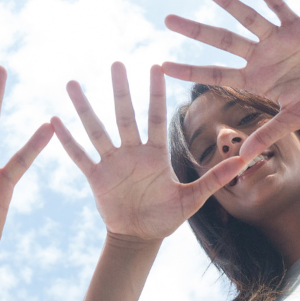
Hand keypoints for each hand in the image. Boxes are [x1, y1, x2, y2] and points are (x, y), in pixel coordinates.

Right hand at [53, 63, 243, 242]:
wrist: (140, 237)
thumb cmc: (167, 216)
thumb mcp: (193, 199)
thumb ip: (215, 179)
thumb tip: (244, 161)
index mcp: (155, 153)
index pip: (156, 117)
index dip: (155, 93)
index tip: (155, 66)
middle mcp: (132, 151)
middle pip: (124, 115)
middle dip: (120, 91)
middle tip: (116, 63)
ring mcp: (112, 162)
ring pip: (97, 129)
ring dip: (85, 108)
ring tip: (72, 84)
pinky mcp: (96, 177)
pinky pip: (80, 156)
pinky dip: (68, 140)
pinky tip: (54, 121)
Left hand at [164, 0, 299, 161]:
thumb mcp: (296, 119)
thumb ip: (270, 133)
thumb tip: (245, 158)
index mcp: (256, 79)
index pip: (214, 74)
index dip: (190, 70)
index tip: (162, 65)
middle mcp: (260, 56)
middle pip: (221, 41)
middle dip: (195, 30)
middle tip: (167, 19)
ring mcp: (277, 39)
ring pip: (245, 17)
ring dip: (225, 1)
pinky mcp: (297, 25)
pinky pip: (277, 5)